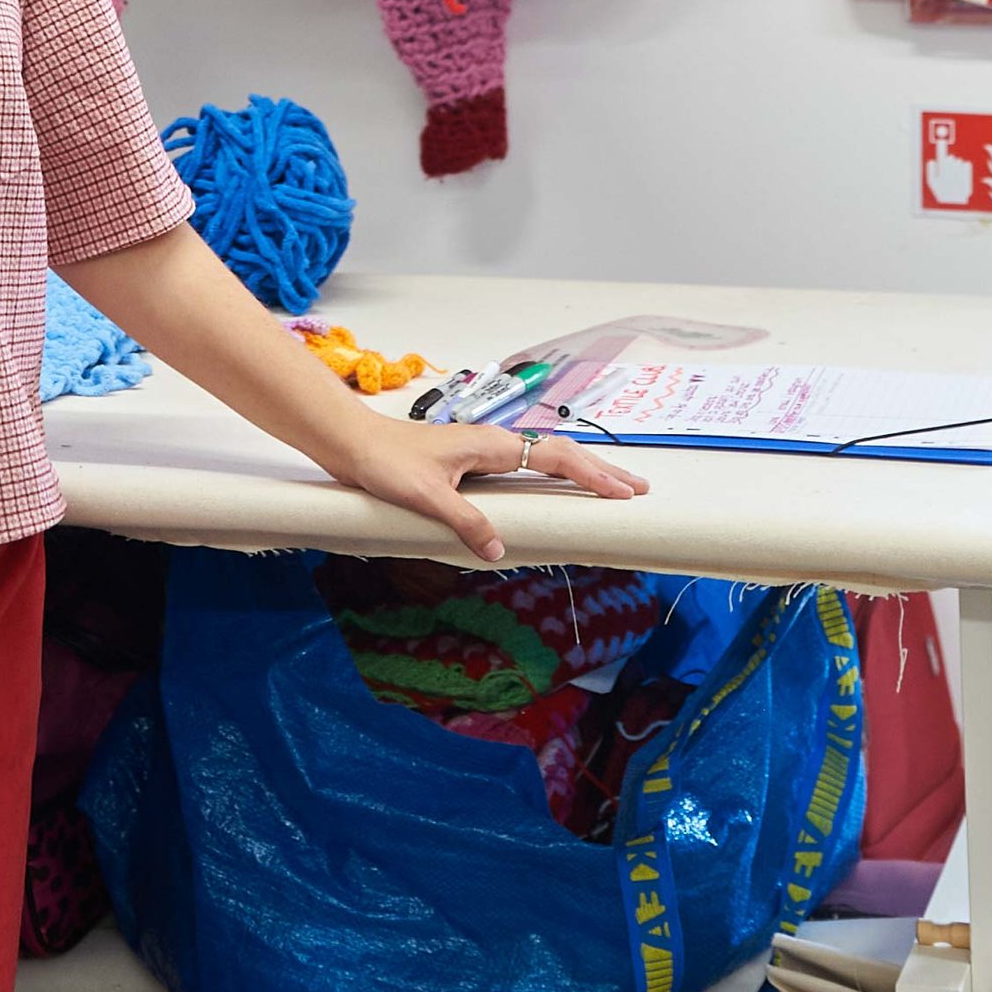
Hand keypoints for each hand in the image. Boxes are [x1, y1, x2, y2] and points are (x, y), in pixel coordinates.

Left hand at [332, 417, 648, 564]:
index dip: (592, 475)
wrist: (353, 442)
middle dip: (600, 470)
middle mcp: (492, 443)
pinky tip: (554, 486)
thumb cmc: (385, 462)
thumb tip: (498, 549)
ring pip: (543, 457)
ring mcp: (482, 450)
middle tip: (638, 488)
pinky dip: (551, 473)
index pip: (555, 457)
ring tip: (609, 486)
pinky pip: (524, 465)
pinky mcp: (470, 461)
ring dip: (579, 470)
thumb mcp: (426, 496)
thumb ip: (464, 520)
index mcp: (491, 445)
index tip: (624, 491)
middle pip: (559, 453)